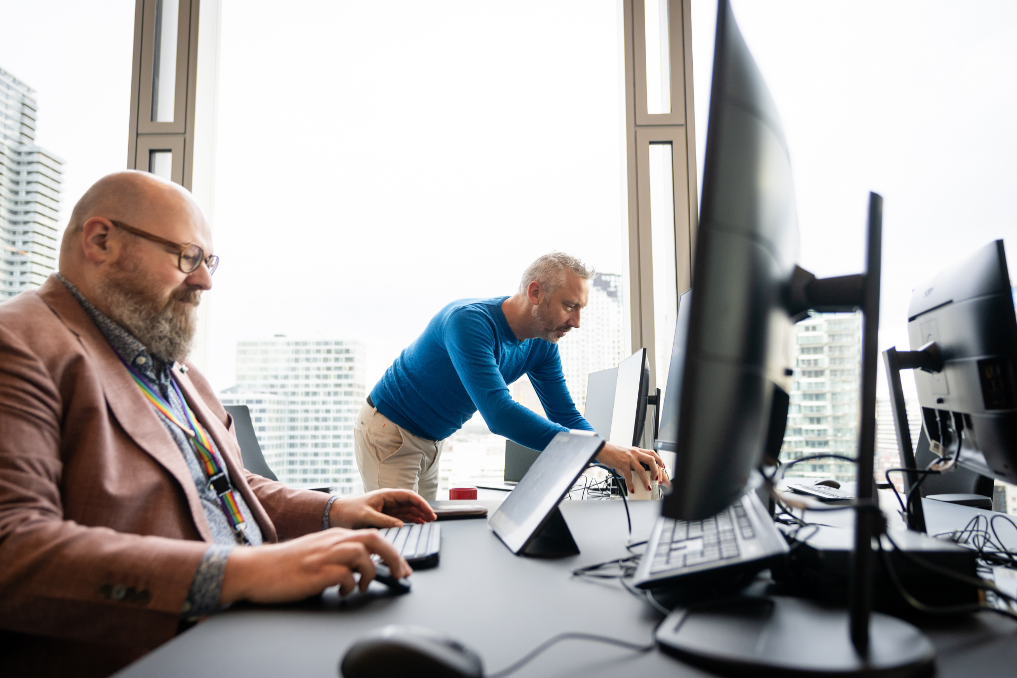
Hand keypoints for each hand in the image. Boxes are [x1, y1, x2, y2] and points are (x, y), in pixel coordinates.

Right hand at [219, 528, 411, 604]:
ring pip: (363, 553)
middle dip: (394, 557)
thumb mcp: (318, 552)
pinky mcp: (315, 571)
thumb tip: (362, 570)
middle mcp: (332, 541)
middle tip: (401, 574)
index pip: (373, 536)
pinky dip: (350, 585)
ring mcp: (324, 555)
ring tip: (361, 586)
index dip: (392, 551)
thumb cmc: (285, 564)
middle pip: (375, 539)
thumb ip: (339, 555)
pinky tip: (343, 591)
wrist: (255, 568)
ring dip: (370, 572)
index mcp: (335, 535)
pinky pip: (345, 575)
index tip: (402, 567)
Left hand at [328, 489, 436, 528]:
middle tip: (432, 520)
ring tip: (428, 523)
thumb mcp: (366, 516)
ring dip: (418, 515)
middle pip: (411, 503)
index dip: (421, 504)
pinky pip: (401, 517)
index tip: (429, 513)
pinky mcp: (384, 516)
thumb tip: (401, 525)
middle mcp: (388, 500)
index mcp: (386, 495)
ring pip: (408, 510)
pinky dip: (411, 520)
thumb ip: (384, 521)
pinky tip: (417, 524)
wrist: (336, 515)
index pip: (409, 496)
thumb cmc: (348, 512)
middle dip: (423, 510)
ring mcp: (387, 508)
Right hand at [596, 442, 666, 492]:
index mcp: (637, 450)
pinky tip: (632, 489)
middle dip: (657, 471)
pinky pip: (629, 476)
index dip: (660, 461)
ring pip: (642, 470)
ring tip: (648, 487)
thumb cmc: (612, 452)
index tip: (664, 469)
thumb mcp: (626, 454)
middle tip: (658, 479)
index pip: (652, 454)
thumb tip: (637, 476)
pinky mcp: (622, 464)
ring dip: (646, 480)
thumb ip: (633, 463)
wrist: (601, 448)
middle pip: (651, 460)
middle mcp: (635, 453)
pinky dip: (631, 484)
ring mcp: (629, 458)